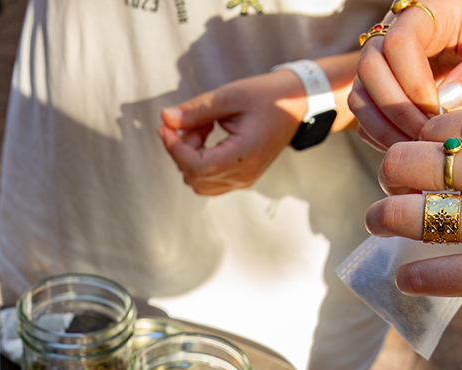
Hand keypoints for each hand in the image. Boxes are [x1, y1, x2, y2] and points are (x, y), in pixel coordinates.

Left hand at [157, 70, 307, 195]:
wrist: (297, 104)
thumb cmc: (267, 96)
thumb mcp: (230, 95)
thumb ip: (196, 110)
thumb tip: (166, 119)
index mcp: (243, 155)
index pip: (195, 166)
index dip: (173, 148)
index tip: (164, 127)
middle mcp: (243, 174)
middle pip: (193, 176)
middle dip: (182, 149)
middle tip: (190, 121)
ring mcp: (244, 180)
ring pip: (199, 182)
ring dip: (190, 156)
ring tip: (203, 127)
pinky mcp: (242, 178)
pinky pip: (210, 182)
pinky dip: (200, 163)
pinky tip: (208, 139)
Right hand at [348, 0, 461, 149]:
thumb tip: (446, 100)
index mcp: (433, 9)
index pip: (398, 41)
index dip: (411, 81)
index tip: (437, 111)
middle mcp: (403, 29)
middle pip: (370, 65)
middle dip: (393, 107)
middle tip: (424, 137)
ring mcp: (392, 59)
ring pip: (362, 91)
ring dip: (381, 125)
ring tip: (416, 148)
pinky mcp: (392, 85)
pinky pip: (370, 110)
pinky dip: (381, 133)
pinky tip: (410, 148)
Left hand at [365, 110, 461, 330]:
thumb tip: (452, 173)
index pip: (438, 129)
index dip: (418, 149)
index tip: (415, 169)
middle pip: (407, 164)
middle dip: (390, 181)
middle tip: (389, 197)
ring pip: (406, 214)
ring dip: (383, 221)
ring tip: (381, 227)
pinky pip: (431, 273)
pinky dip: (410, 275)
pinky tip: (408, 276)